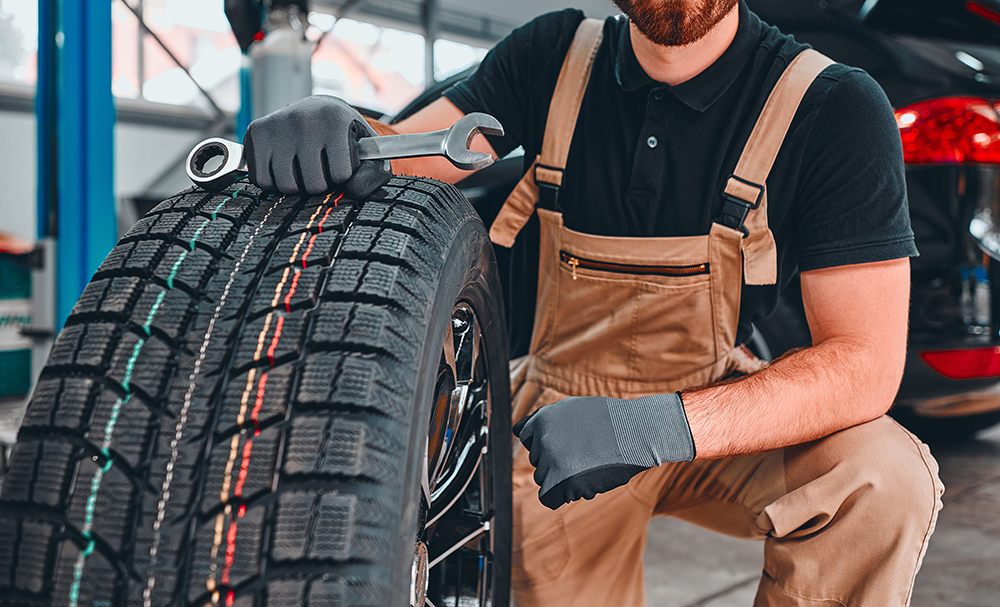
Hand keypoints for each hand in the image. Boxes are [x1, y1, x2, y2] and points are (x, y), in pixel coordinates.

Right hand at [243, 95, 392, 197]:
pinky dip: (274, 181)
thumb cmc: (344, 135)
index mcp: (334, 120)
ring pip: (286, 186)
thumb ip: (374, 173)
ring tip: (303, 165)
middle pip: (313, 185)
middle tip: (321, 165)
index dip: (343, 176)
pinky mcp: (256, 132)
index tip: (341, 160)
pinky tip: (284, 165)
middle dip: (320, 183)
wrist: (316, 110)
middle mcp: (304, 119)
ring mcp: (277, 124)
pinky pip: (262, 181)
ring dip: (297, 185)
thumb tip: (352, 191)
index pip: (341, 176)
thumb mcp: (369, 150)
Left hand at [512, 393, 695, 508]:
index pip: (525, 435)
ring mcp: (552, 460)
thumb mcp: (572, 408)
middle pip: (536, 461)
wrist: (637, 432)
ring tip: (589, 464)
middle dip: (555, 461)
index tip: (564, 441)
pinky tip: (582, 484)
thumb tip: (521, 432)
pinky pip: (548, 498)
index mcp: (542, 417)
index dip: (545, 440)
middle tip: (584, 453)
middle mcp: (542, 438)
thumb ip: (547, 420)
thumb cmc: (609, 420)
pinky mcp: (563, 482)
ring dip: (562, 477)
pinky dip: (560, 495)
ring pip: (543, 479)